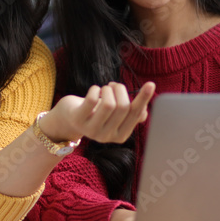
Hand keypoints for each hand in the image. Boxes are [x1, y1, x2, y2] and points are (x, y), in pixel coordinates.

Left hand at [39, 81, 155, 145]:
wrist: (68, 118)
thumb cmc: (96, 112)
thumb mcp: (115, 115)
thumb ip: (131, 114)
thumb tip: (144, 112)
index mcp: (120, 135)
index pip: (136, 115)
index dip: (143, 98)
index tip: (151, 84)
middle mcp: (107, 136)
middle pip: (123, 107)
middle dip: (120, 90)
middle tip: (113, 86)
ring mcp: (91, 130)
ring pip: (109, 104)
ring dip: (108, 89)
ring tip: (104, 88)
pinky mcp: (78, 119)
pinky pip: (92, 100)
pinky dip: (96, 89)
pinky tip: (94, 90)